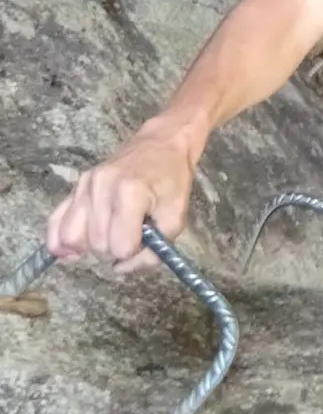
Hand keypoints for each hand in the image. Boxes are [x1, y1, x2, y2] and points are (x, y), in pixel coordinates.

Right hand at [46, 114, 199, 273]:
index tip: (146, 240)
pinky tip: (73, 250)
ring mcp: (84, 186)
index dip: (135, 252)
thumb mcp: (176, 217)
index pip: (120, 247)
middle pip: (97, 245)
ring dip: (91, 247)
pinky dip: (61, 241)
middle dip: (115, 250)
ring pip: (72, 238)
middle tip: (132, 236)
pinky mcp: (75, 187)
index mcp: (130, 193)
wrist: (161, 145)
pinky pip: (55, 222)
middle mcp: (101, 187)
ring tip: (110, 237)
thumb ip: (155, 250)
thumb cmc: (172, 180)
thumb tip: (122, 268)